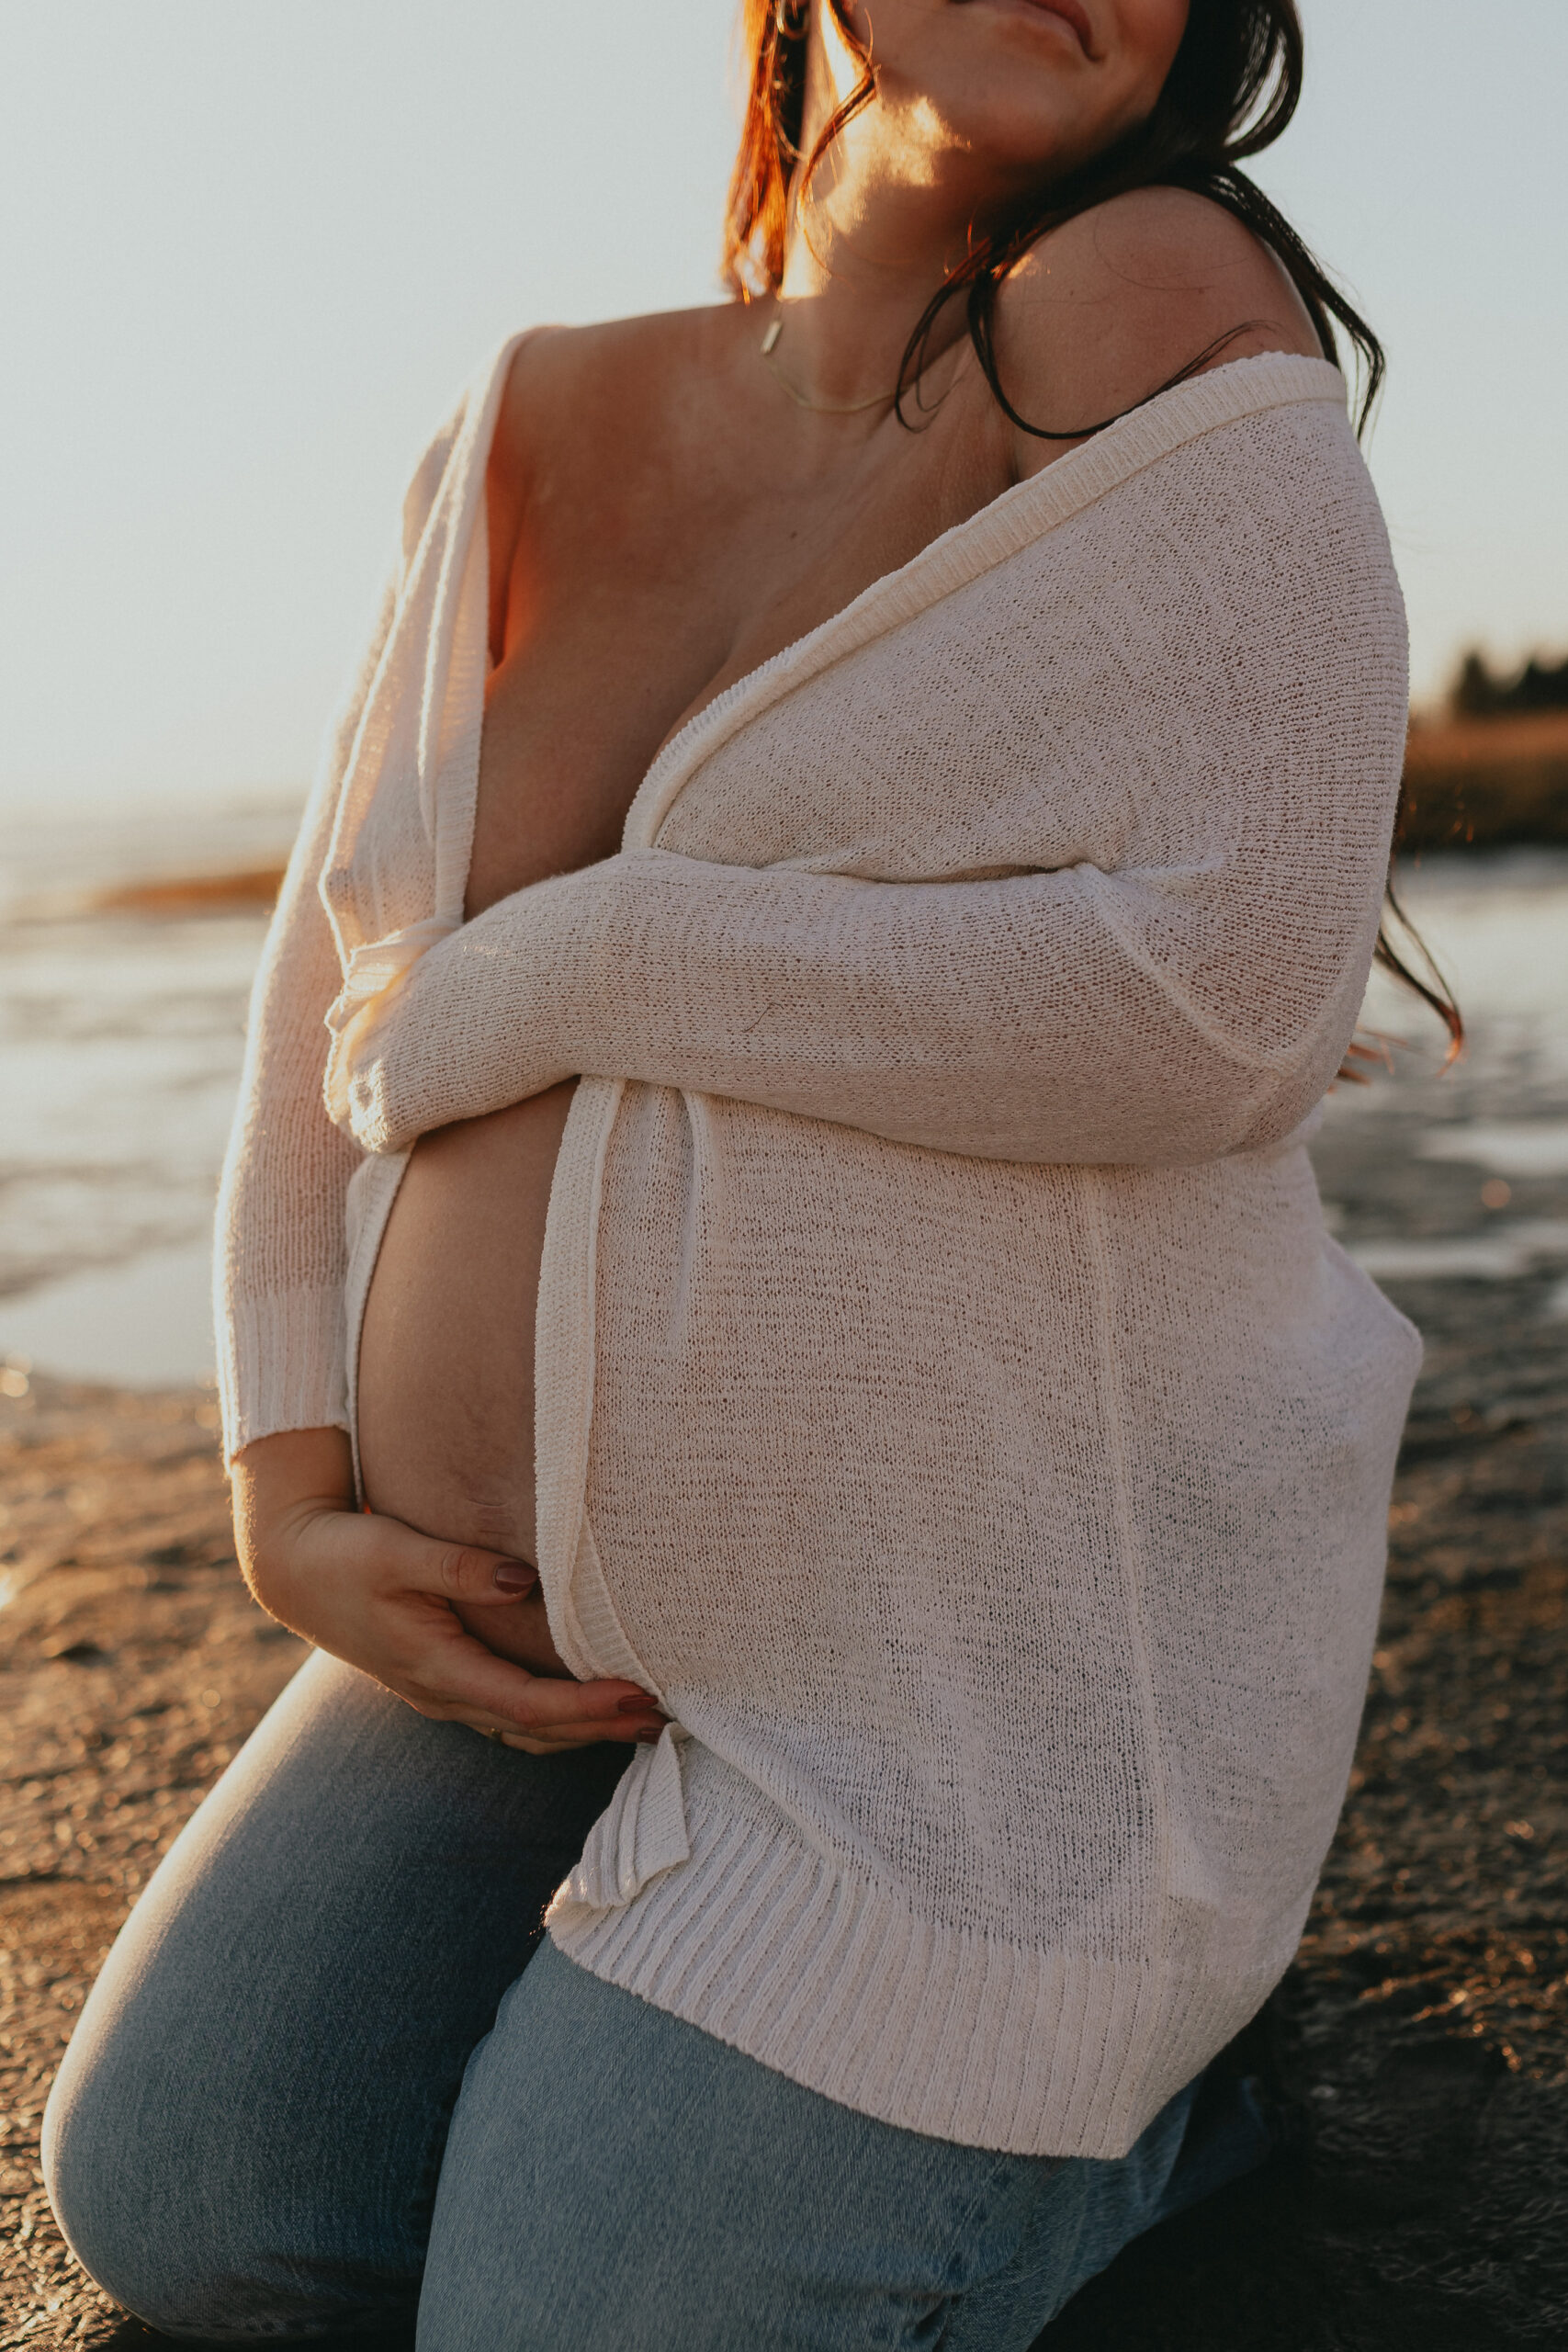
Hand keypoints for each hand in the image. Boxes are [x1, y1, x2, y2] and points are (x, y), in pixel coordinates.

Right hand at [231, 1428, 666, 1754]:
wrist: (291, 1570)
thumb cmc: (345, 1554)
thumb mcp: (397, 1550)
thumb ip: (459, 1566)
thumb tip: (520, 1578)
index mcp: (436, 1667)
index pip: (528, 1702)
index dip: (587, 1706)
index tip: (638, 1697)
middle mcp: (442, 1693)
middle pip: (536, 1727)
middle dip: (600, 1727)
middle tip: (664, 1718)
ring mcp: (440, 1692)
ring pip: (524, 1728)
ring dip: (581, 1730)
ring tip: (639, 1720)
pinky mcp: (441, 1679)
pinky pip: (508, 1714)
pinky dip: (552, 1718)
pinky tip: (584, 1707)